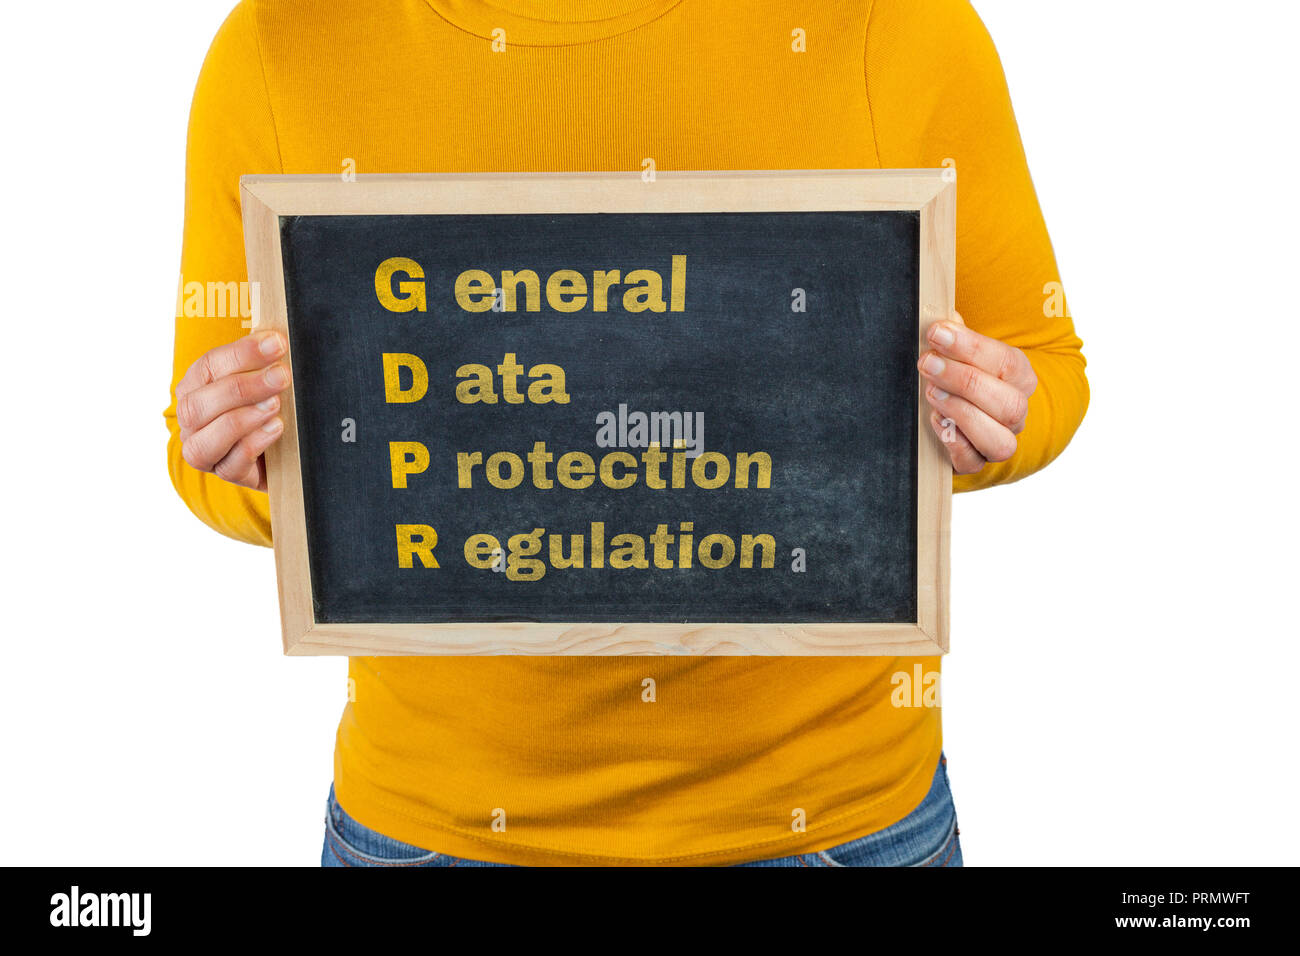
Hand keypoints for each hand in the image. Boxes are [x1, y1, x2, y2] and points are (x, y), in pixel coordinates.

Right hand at [175, 331, 291, 491]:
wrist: (288, 452)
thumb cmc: (272, 406)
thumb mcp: (266, 381)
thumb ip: (264, 363)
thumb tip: (278, 340)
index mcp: (196, 386)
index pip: (209, 365)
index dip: (243, 353)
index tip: (277, 343)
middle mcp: (191, 420)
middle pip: (198, 404)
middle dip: (242, 387)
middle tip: (281, 376)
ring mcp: (204, 450)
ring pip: (205, 439)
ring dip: (243, 418)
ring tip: (276, 405)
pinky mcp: (226, 474)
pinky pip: (230, 465)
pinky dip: (253, 444)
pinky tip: (276, 429)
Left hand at [918, 312, 1036, 474]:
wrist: (954, 413)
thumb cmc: (957, 374)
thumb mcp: (958, 351)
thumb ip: (954, 336)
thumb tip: (944, 319)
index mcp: (1018, 377)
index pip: (1006, 362)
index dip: (971, 347)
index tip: (938, 332)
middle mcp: (1015, 412)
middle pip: (1008, 403)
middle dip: (964, 381)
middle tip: (927, 364)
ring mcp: (999, 440)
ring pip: (1000, 440)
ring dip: (963, 414)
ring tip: (931, 394)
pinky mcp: (974, 462)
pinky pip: (972, 462)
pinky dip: (954, 442)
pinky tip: (935, 420)